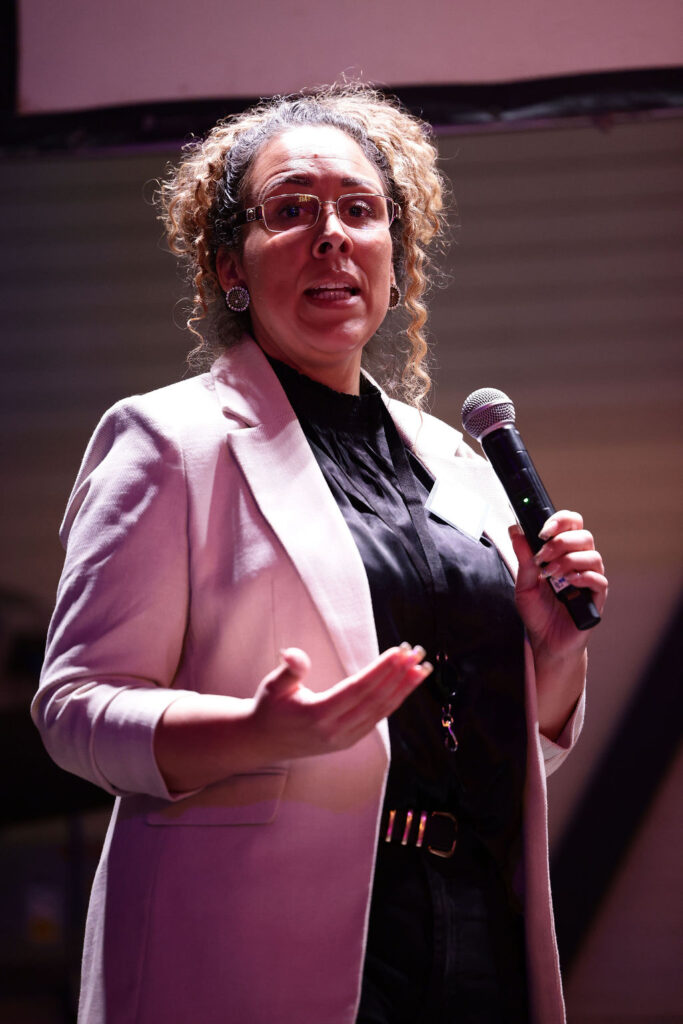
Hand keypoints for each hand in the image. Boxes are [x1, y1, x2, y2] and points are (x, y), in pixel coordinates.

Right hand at [249, 644, 431, 761]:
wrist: (263, 742)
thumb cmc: (269, 708)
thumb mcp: (272, 685)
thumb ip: (289, 669)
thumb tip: (292, 653)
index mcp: (317, 714)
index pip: (357, 689)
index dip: (380, 670)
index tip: (398, 652)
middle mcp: (334, 731)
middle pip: (375, 700)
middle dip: (398, 676)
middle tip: (416, 653)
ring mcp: (344, 739)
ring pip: (380, 712)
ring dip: (402, 689)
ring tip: (421, 669)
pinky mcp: (348, 742)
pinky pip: (376, 719)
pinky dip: (394, 701)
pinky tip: (405, 687)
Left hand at [509, 510, 607, 660]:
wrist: (546, 641)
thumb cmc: (538, 612)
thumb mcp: (523, 583)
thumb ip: (523, 557)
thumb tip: (515, 530)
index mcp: (563, 553)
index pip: (571, 524)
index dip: (561, 521)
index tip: (543, 531)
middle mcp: (579, 562)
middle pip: (584, 536)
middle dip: (561, 542)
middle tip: (542, 557)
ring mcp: (590, 579)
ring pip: (593, 555)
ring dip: (569, 561)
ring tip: (550, 575)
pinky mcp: (597, 597)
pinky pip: (599, 579)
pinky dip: (582, 577)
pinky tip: (567, 584)